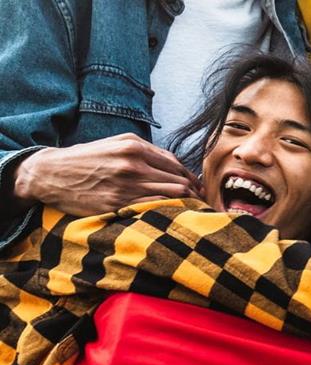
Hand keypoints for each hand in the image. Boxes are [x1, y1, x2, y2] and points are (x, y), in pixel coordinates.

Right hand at [10, 135, 199, 215]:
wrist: (50, 174)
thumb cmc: (85, 159)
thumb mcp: (113, 144)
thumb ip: (142, 151)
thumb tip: (173, 164)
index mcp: (132, 146)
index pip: (175, 163)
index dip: (190, 177)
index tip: (198, 186)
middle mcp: (132, 163)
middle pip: (178, 179)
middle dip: (194, 191)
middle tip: (201, 201)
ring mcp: (125, 184)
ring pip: (171, 194)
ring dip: (186, 203)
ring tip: (193, 210)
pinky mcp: (117, 203)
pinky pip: (153, 207)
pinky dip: (168, 211)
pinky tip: (173, 215)